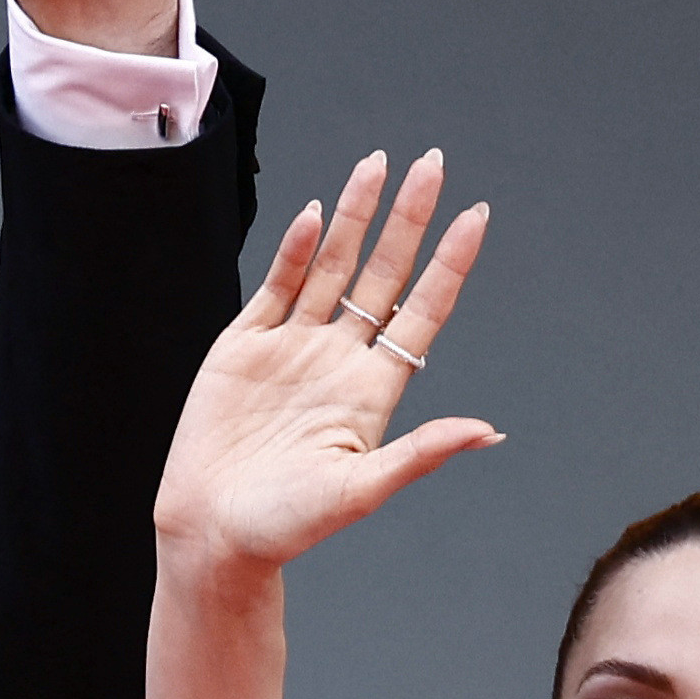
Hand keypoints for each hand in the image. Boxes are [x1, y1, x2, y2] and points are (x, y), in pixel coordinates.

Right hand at [154, 152, 498, 574]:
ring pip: (330, 268)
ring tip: (375, 166)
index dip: (450, 263)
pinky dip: (294, 251)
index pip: (422, 311)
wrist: (211, 533)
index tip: (476, 215)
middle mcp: (338, 360)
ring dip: (353, 218)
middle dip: (408, 219)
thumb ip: (420, 453)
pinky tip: (314, 215)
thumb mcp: (360, 491)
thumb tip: (488, 433)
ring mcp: (291, 349)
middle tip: (432, 165)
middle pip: (382, 274)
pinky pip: (275, 287)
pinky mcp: (243, 348)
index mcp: (374, 390)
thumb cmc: (286, 525)